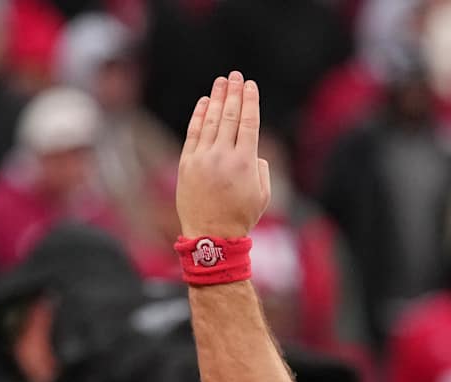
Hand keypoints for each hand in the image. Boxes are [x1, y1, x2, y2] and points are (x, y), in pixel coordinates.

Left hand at [176, 72, 271, 240]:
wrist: (212, 236)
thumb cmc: (241, 218)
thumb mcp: (263, 196)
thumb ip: (262, 169)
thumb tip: (253, 153)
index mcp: (246, 163)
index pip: (249, 123)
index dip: (250, 101)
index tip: (251, 85)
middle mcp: (224, 156)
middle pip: (230, 116)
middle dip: (234, 93)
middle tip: (236, 76)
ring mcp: (203, 158)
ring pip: (212, 121)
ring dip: (217, 98)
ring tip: (222, 82)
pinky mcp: (187, 163)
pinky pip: (194, 133)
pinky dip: (199, 116)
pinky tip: (206, 102)